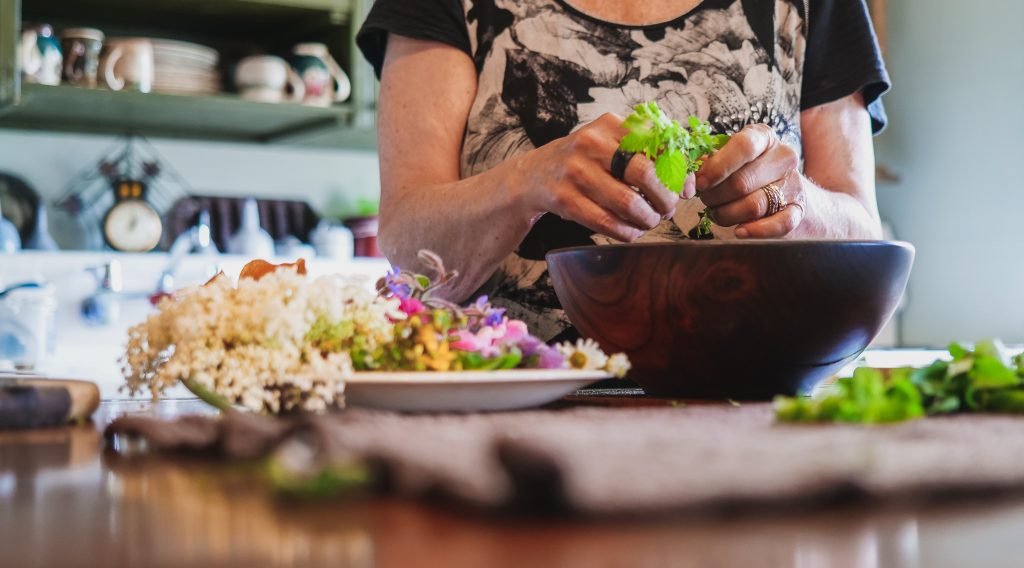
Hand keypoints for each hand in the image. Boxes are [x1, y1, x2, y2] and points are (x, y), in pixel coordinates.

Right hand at [515, 113, 690, 241]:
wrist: (534, 176)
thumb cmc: (585, 162)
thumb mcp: (610, 144)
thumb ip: (649, 155)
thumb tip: (689, 184)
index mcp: (609, 125)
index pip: (658, 144)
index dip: (678, 170)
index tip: (685, 189)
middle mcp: (591, 143)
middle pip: (645, 174)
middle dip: (665, 198)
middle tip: (668, 209)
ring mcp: (575, 172)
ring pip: (628, 203)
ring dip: (648, 219)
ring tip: (650, 221)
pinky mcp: (565, 200)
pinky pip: (607, 223)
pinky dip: (627, 232)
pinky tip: (632, 231)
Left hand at [694, 123, 806, 237]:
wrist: (785, 193)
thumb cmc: (746, 172)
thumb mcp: (728, 159)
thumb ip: (708, 162)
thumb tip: (690, 175)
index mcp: (763, 137)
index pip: (743, 146)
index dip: (717, 167)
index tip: (700, 183)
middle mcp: (783, 157)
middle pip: (742, 182)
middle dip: (715, 196)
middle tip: (705, 200)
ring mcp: (793, 183)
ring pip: (753, 205)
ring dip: (727, 214)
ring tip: (718, 213)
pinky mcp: (798, 210)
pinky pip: (778, 224)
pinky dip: (755, 231)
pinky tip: (739, 231)